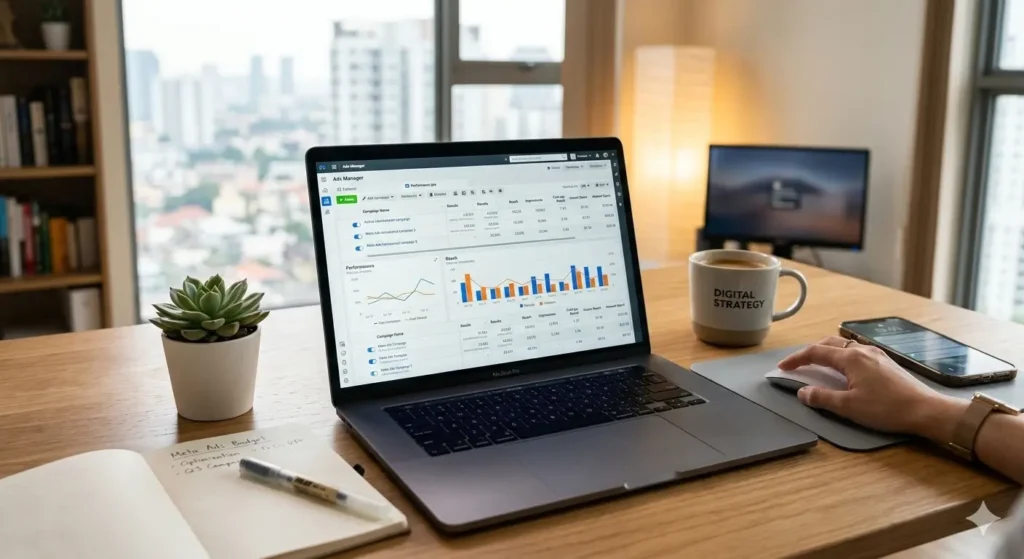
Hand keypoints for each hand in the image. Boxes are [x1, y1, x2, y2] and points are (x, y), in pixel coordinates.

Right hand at [777, 337, 967, 441]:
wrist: (925, 410)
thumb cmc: (888, 408)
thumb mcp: (849, 407)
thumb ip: (822, 398)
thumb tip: (802, 392)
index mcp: (851, 358)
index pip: (815, 352)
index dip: (796, 359)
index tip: (783, 367)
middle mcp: (862, 351)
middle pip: (829, 344)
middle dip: (810, 352)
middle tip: (797, 364)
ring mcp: (876, 355)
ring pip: (844, 346)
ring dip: (826, 353)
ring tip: (817, 365)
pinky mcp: (885, 363)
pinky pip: (856, 352)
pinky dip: (841, 357)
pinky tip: (844, 370)